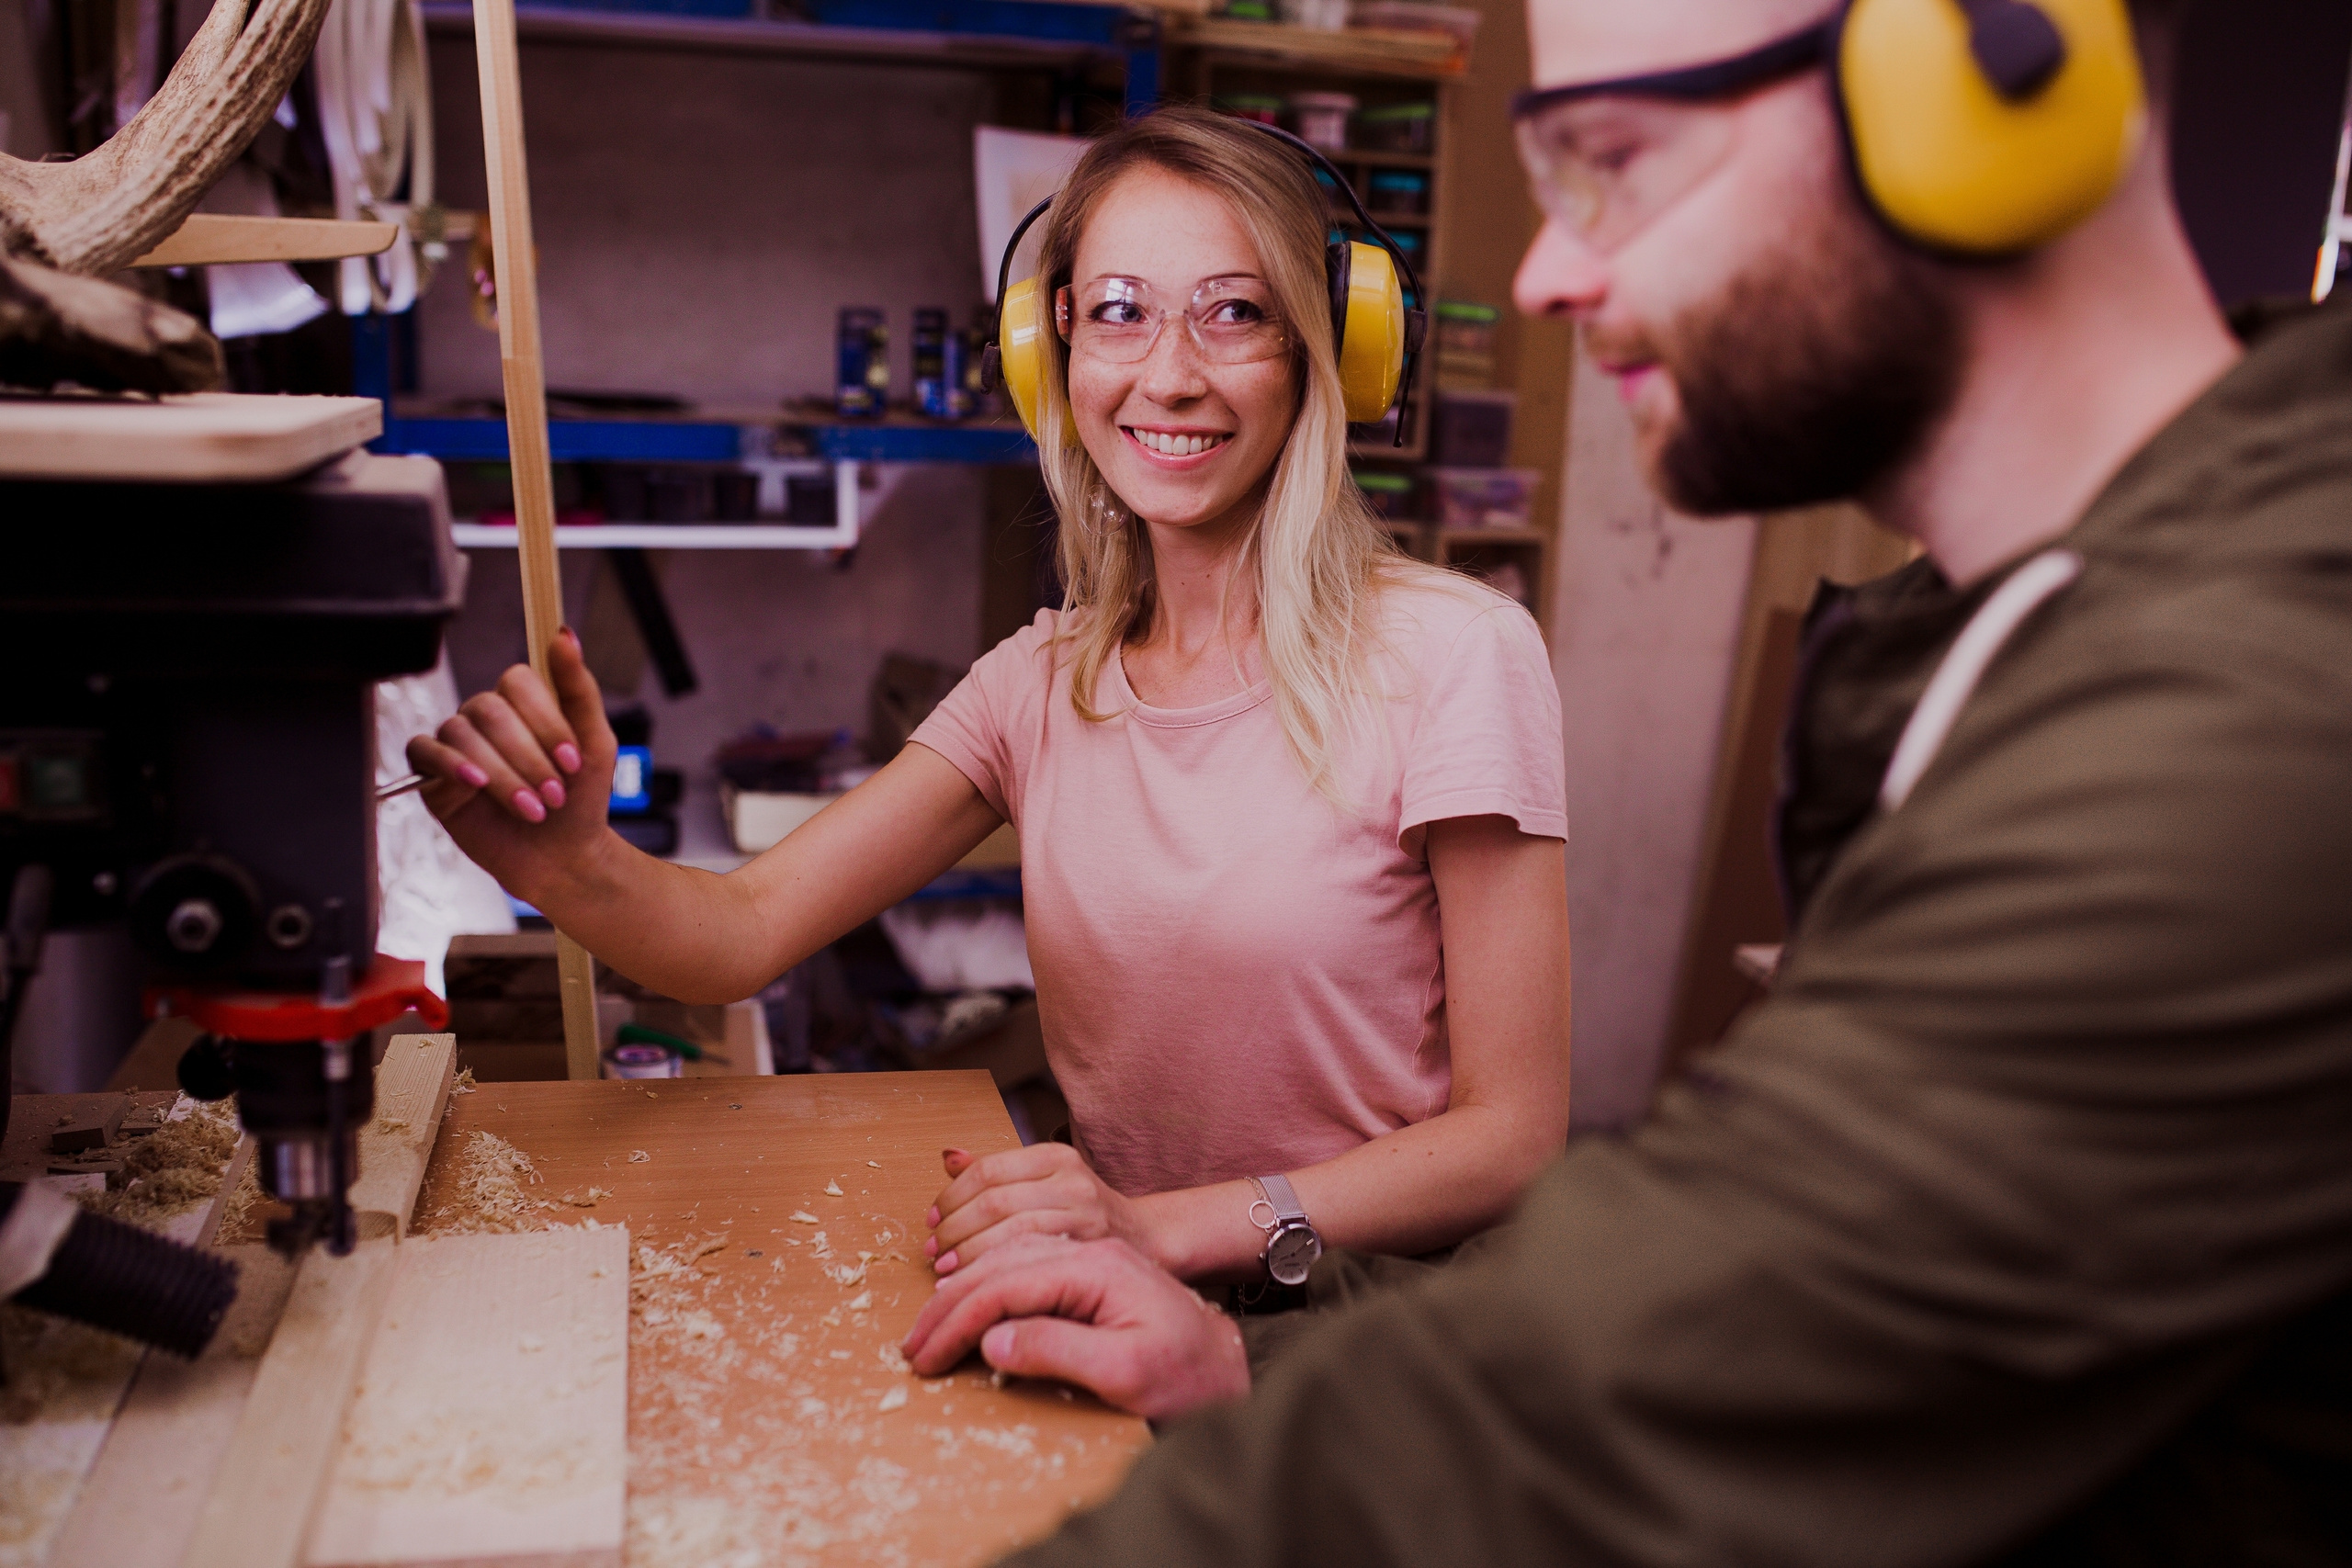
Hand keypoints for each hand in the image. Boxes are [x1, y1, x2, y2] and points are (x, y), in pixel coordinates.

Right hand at [404, 630, 615, 904]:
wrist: (563, 857)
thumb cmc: (580, 800)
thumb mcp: (595, 743)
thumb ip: (578, 687)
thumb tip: (565, 635)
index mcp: (523, 703)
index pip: (518, 681)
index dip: (546, 722)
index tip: (573, 762)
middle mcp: (486, 717)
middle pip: (490, 710)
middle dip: (528, 757)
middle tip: (554, 795)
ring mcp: (458, 744)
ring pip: (462, 734)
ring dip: (503, 775)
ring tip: (533, 809)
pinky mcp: (434, 776)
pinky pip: (423, 751)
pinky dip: (451, 765)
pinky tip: (477, 785)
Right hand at [901, 1236, 1249, 1421]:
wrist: (1229, 1364)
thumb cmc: (1187, 1375)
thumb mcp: (1127, 1374)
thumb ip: (1059, 1351)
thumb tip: (993, 1340)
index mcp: (1096, 1268)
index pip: (1005, 1284)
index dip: (957, 1321)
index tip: (925, 1357)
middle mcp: (1088, 1250)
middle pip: (997, 1263)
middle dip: (947, 1305)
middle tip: (913, 1347)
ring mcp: (1088, 1256)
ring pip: (1005, 1255)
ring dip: (961, 1287)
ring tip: (929, 1326)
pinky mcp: (1088, 1270)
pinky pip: (1023, 1259)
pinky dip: (986, 1277)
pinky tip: (967, 1295)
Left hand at [926, 1144, 1152, 1275]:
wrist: (1145, 1238)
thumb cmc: (1084, 1213)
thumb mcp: (1044, 1180)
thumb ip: (997, 1172)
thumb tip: (948, 1158)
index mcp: (1054, 1156)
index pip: (987, 1171)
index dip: (950, 1198)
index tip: (931, 1221)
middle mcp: (1071, 1179)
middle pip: (994, 1201)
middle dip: (953, 1230)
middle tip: (932, 1252)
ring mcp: (1084, 1212)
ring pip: (1010, 1230)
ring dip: (968, 1253)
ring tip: (944, 1270)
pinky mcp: (1090, 1246)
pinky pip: (1030, 1257)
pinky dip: (994, 1269)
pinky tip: (976, 1282)